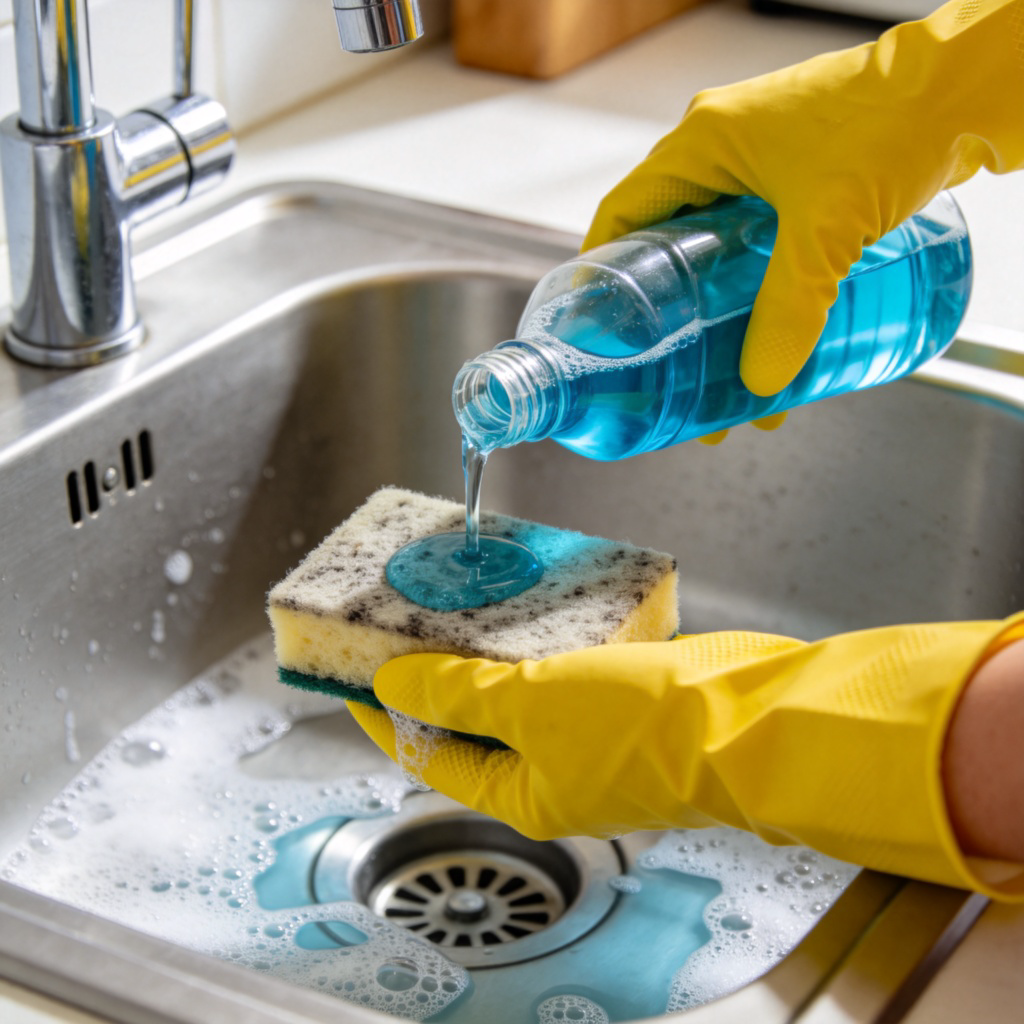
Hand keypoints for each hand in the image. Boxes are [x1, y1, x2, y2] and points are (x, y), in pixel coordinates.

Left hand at [348, 617, 1022, 897]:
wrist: (750, 716)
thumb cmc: (641, 728)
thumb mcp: (532, 705)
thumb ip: (458, 691)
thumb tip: (392, 679)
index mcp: (522, 794)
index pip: (429, 755)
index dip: (385, 715)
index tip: (349, 675)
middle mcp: (552, 768)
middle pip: (471, 721)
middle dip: (435, 674)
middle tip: (400, 622)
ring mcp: (588, 729)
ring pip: (517, 687)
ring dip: (485, 649)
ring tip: (450, 601)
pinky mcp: (620, 689)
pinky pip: (560, 663)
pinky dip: (535, 636)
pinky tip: (519, 597)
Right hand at [583, 0, 1023, 396]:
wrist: (966, 89)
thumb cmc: (894, 122)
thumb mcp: (826, 228)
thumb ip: (791, 308)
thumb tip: (762, 378)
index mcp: (701, 143)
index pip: (623, 213)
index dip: (603, 272)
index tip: (598, 324)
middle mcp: (722, 148)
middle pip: (670, 241)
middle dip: (671, 309)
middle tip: (668, 364)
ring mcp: (762, 161)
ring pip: (717, 248)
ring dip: (718, 307)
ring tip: (725, 368)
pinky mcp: (800, 176)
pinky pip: (758, 242)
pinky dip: (758, 288)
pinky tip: (778, 335)